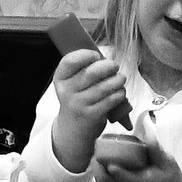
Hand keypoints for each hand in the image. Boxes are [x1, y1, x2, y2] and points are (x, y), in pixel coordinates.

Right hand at [51, 50, 127, 171]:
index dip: (86, 55)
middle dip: (108, 66)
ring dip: (118, 80)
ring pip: (105, 86)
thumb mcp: (73, 82)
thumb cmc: (78, 99)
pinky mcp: (92, 115)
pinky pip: (111, 99)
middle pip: (92, 73)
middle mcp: (68, 92)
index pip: (70, 61)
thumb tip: (108, 52)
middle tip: (114, 66)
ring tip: (120, 79)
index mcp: (61, 79)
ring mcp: (79, 105)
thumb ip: (85, 67)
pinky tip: (119, 92)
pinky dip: (119, 93)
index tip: (96, 55)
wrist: (73, 128)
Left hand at [95, 134, 181, 181]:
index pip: (118, 175)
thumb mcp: (168, 163)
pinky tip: (106, 155)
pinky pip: (104, 179)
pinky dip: (102, 167)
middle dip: (98, 161)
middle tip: (100, 144)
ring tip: (101, 147)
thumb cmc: (170, 180)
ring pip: (100, 178)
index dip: (109, 163)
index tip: (104, 152)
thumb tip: (148, 129)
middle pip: (102, 177)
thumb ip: (156, 148)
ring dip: (98, 164)